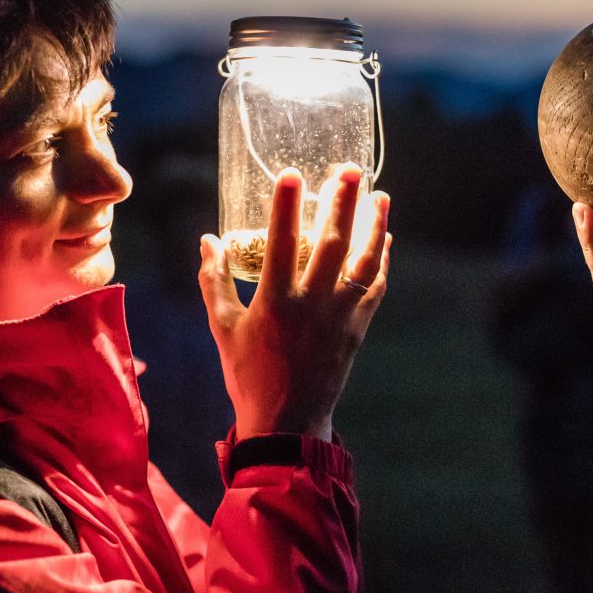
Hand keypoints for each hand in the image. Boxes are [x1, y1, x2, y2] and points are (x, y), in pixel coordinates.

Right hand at [199, 164, 390, 440]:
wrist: (288, 422)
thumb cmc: (248, 374)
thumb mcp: (223, 328)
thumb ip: (214, 281)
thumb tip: (207, 240)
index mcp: (274, 303)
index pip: (282, 243)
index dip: (287, 206)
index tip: (294, 173)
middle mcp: (311, 306)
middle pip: (332, 243)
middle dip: (343, 203)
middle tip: (352, 169)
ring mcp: (339, 317)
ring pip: (363, 262)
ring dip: (374, 226)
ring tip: (381, 195)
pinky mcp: (357, 329)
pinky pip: (374, 287)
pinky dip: (381, 260)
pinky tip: (384, 238)